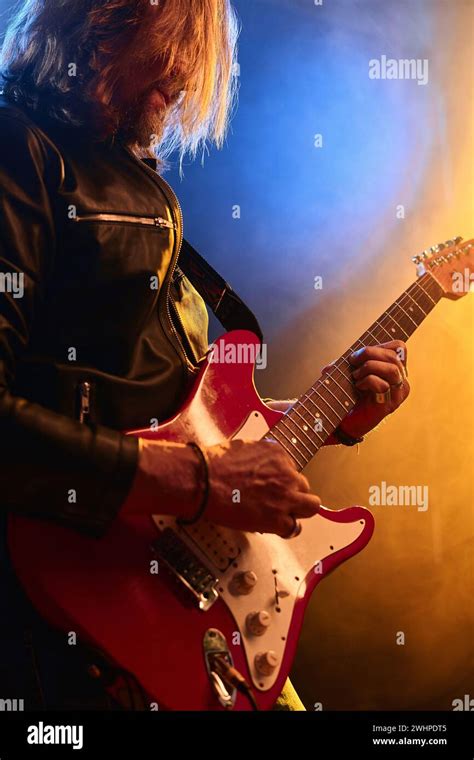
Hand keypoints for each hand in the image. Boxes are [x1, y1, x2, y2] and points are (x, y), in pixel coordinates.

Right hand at [122, 438, 320, 536]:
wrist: (203, 481)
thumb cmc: (213, 465)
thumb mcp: (242, 450)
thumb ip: (258, 460)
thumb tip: (257, 468)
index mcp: (278, 454)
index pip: (291, 468)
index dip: (282, 479)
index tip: (273, 485)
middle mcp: (286, 473)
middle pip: (304, 486)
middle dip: (294, 493)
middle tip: (280, 500)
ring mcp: (285, 496)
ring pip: (310, 506)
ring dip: (297, 510)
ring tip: (283, 515)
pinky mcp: (278, 518)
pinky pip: (293, 527)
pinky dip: (286, 529)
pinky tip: (277, 528)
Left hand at [328, 340, 409, 437]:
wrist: (344, 423)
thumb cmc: (348, 396)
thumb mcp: (349, 372)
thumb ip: (349, 362)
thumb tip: (340, 361)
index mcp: (395, 370)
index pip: (399, 347)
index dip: (378, 345)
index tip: (357, 354)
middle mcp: (400, 381)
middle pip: (394, 356)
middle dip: (369, 354)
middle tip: (352, 362)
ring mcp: (397, 395)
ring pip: (392, 369)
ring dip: (370, 367)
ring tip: (355, 376)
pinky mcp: (389, 406)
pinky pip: (383, 385)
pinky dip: (368, 381)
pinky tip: (358, 386)